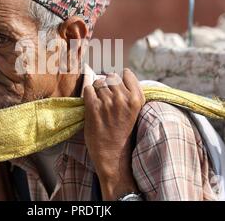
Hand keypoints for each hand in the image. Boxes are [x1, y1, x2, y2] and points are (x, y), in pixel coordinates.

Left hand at [83, 68, 144, 199]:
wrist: (113, 154)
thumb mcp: (136, 110)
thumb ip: (132, 92)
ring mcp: (107, 102)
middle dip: (107, 84)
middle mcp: (123, 98)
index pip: (126, 73)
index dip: (120, 79)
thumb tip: (121, 71)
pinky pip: (88, 89)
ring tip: (100, 104)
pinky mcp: (93, 107)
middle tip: (107, 99)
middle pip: (111, 76)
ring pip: (98, 82)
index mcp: (136, 99)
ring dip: (97, 90)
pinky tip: (92, 105)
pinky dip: (88, 95)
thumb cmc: (124, 130)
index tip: (118, 88)